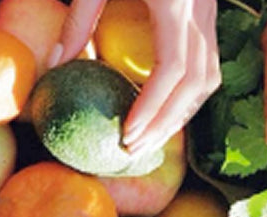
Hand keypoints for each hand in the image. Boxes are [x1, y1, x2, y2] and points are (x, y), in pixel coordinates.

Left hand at [52, 0, 220, 153]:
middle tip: (133, 150)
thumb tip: (56, 63)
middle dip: (165, 123)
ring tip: (149, 138)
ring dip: (180, 114)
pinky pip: (207, 65)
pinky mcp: (209, 13)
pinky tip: (163, 109)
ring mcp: (210, 12)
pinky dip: (187, 94)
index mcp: (175, 1)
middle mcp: (200, 10)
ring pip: (208, 79)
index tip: (126, 135)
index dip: (152, 108)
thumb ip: (79, 17)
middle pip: (195, 85)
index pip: (173, 70)